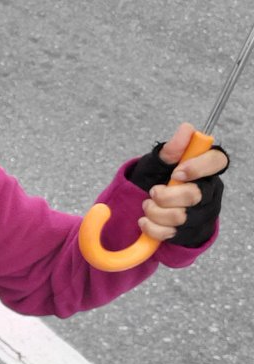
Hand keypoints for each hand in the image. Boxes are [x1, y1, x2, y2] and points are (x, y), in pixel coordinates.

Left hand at [135, 123, 227, 244]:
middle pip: (195, 195)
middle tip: (153, 192)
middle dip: (165, 195)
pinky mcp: (192, 232)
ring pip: (181, 217)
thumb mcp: (158, 163)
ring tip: (147, 206)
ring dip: (155, 212)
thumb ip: (171, 149)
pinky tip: (145, 221)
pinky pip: (172, 234)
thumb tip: (186, 129)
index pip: (218, 161)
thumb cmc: (156, 179)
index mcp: (205, 169)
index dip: (198, 167)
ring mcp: (203, 214)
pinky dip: (152, 228)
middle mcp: (210, 191)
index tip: (176, 172)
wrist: (145, 206)